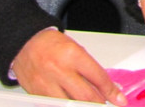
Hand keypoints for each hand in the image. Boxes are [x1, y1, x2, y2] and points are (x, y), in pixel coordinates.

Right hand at [12, 29, 126, 104]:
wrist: (24, 43)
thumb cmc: (51, 44)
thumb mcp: (76, 50)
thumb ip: (90, 69)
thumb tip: (107, 86)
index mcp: (73, 55)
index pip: (98, 78)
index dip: (112, 92)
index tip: (120, 100)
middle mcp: (59, 70)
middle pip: (86, 96)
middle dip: (99, 104)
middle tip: (105, 105)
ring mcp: (47, 84)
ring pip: (71, 105)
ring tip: (90, 104)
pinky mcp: (37, 94)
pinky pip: (56, 105)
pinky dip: (66, 105)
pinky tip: (72, 103)